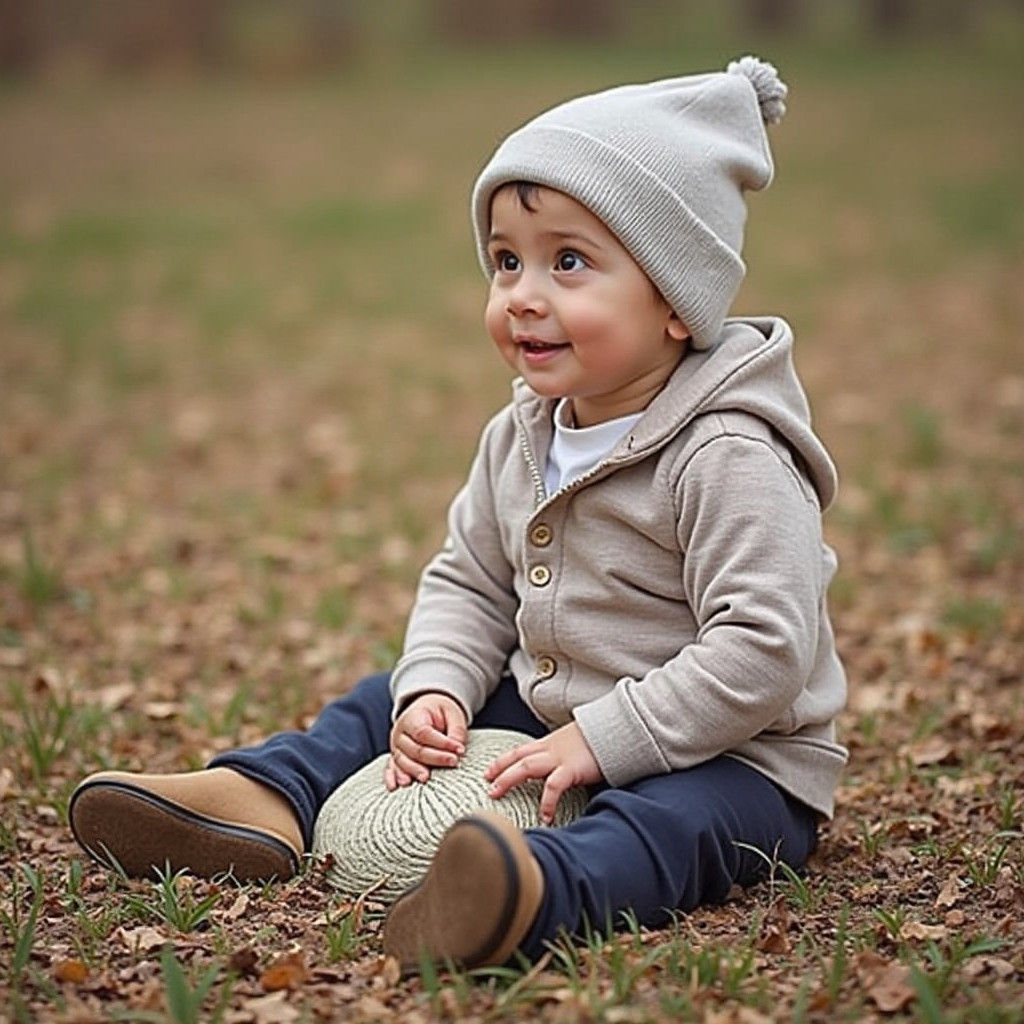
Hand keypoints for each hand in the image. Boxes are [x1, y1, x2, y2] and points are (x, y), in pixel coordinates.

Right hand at [385, 692, 467, 790]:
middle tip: (453, 762)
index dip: (442, 743)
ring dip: (413, 771)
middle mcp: (400, 733)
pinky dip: (391, 778)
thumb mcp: (451, 713)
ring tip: (426, 778)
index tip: (460, 749)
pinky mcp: (395, 758)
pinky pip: (390, 769)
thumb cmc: (440, 713)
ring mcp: (395, 747)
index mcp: (412, 717)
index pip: (424, 732)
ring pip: (402, 761)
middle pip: (414, 749)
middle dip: (434, 758)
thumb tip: (458, 748)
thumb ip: (456, 729)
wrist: (425, 711)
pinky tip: (394, 787)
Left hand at [483, 722, 601, 823]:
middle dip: (499, 770)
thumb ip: (564, 755)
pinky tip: (545, 817)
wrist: (618, 729)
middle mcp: (551, 749)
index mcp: (551, 743)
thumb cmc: (599, 740)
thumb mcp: (575, 745)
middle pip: (518, 758)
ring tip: (496, 794)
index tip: (489, 771)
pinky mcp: (573, 769)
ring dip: (508, 780)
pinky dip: (547, 802)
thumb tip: (557, 771)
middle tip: (486, 784)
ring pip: (527, 767)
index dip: (503, 761)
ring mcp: (560, 758)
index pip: (520, 751)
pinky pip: (554, 786)